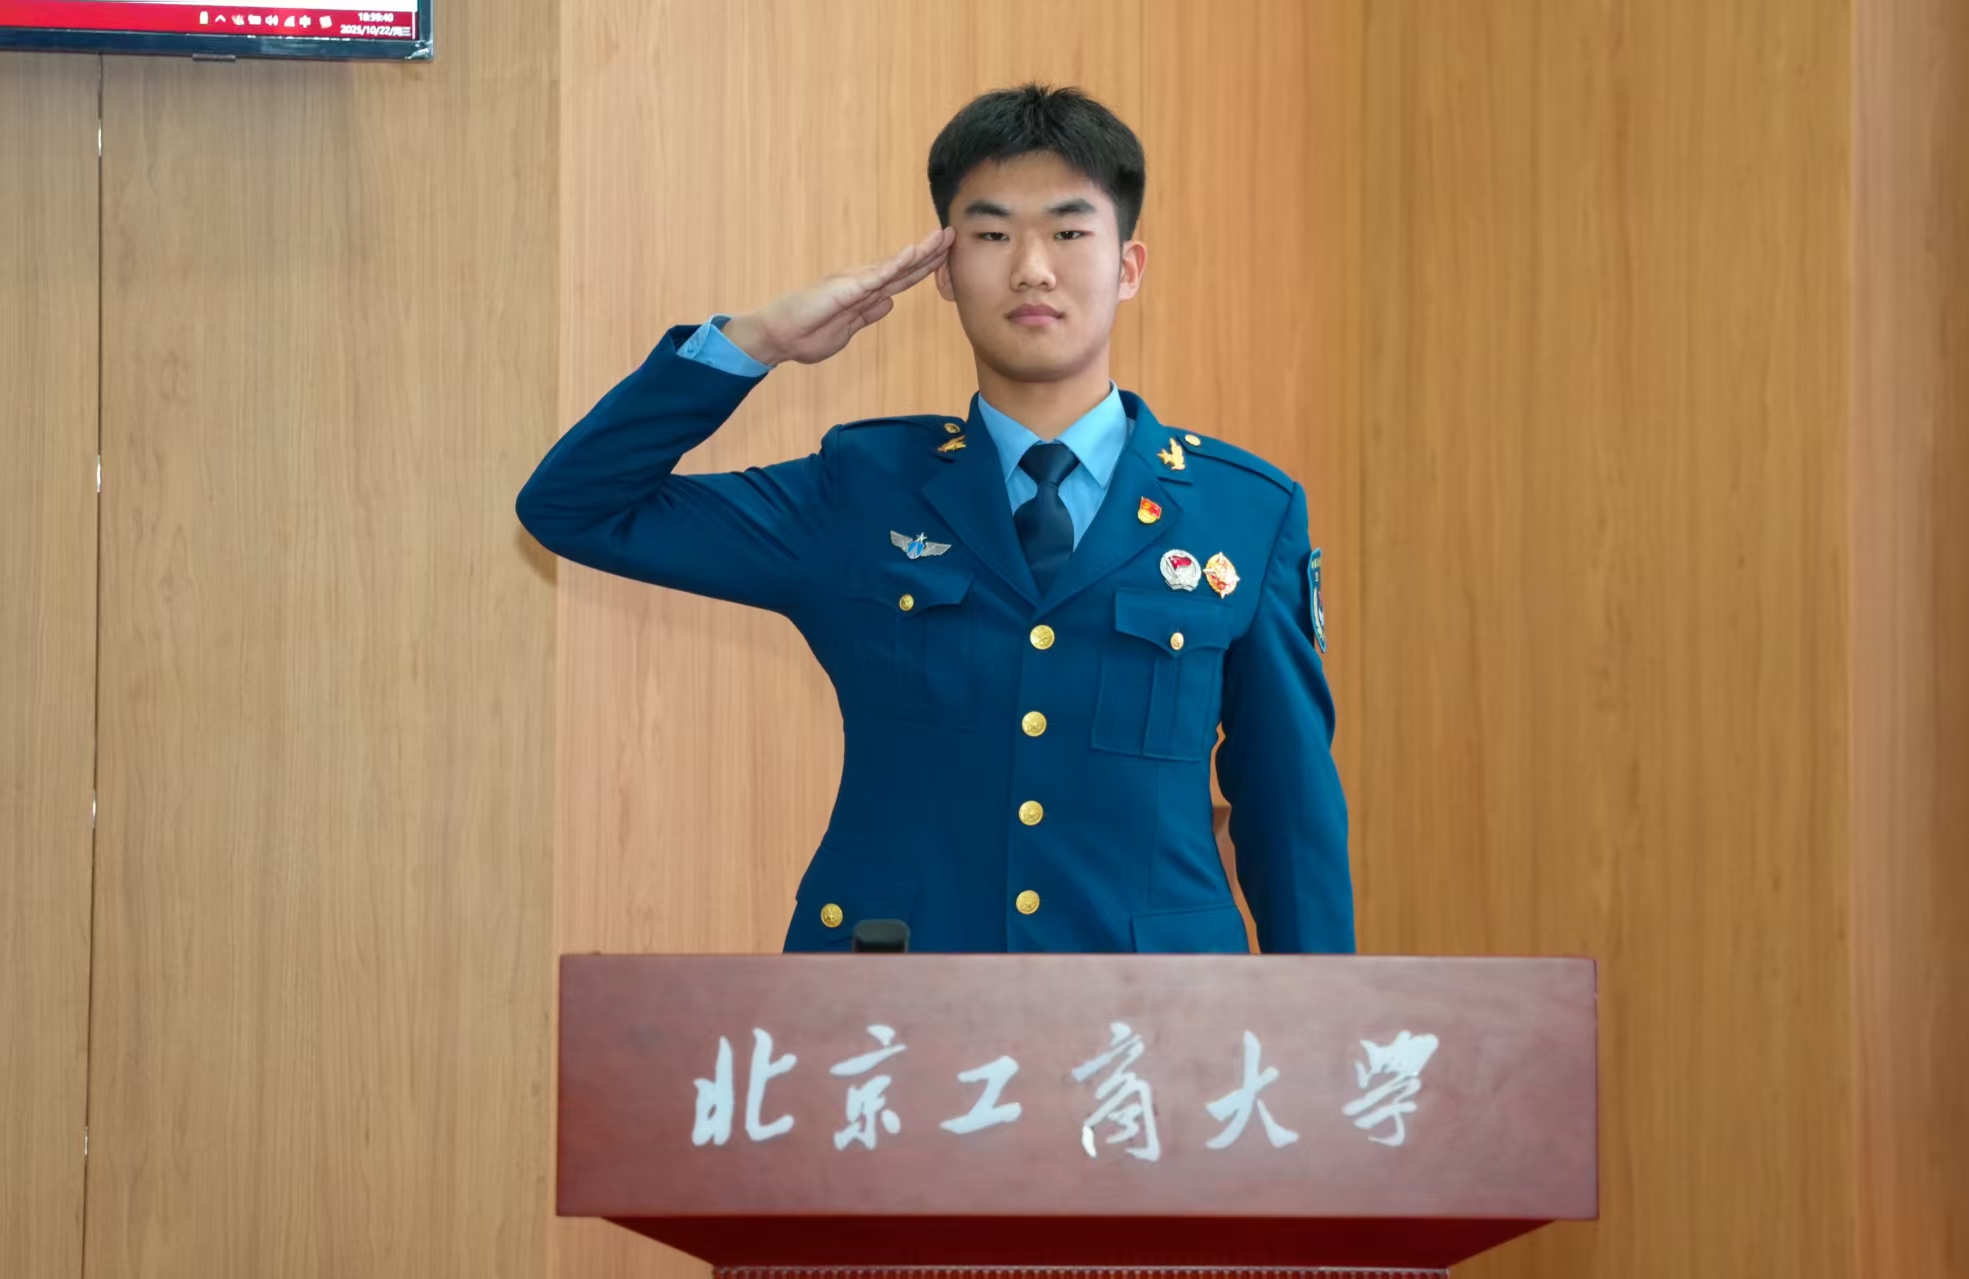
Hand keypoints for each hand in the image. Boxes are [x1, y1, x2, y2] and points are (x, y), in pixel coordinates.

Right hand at [721, 227, 953, 366]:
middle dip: (931, 252)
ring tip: (941, 236)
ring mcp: (854, 283)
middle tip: (954, 234)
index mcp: (865, 293)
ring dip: (920, 252)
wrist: (779, 337)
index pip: (902, 278)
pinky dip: (894, 264)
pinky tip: (912, 253)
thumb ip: (868, 314)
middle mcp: (862, 282)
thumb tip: (889, 303)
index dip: (925, 267)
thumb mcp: (848, 328)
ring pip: (894, 266)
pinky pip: (874, 276)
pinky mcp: (844, 290)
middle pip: (904, 267)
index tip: (946, 255)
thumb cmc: (808, 333)